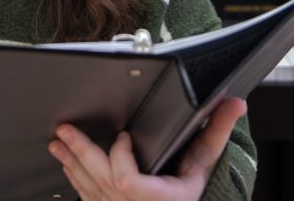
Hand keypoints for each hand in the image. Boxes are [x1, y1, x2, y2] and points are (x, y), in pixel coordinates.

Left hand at [47, 97, 246, 200]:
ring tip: (57, 142)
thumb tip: (236, 103)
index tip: (124, 135)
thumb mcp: (203, 168)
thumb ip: (215, 134)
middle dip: (80, 152)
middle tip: (64, 130)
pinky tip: (67, 164)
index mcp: (157, 199)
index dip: (120, 157)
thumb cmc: (190, 198)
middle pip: (99, 180)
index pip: (126, 181)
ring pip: (88, 188)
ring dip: (71, 163)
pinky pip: (87, 197)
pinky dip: (75, 179)